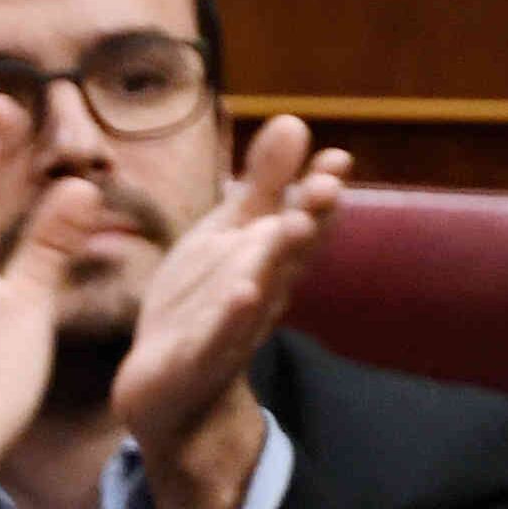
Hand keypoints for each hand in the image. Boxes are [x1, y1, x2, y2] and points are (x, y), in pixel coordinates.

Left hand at [114, 114, 352, 508]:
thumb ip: (263, 185)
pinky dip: (231, 317)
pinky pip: (217, 338)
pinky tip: (244, 293)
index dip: (318, 194)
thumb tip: (296, 121)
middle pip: (287, 257)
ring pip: (259, 292)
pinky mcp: (197, 360)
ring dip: (277, 262)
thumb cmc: (205, 302)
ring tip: (294, 226)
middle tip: (327, 187)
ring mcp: (231, 329)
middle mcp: (260, 293)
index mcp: (268, 261)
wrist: (169, 388)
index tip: (338, 160)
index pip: (299, 223)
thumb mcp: (232, 236)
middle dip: (307, 222)